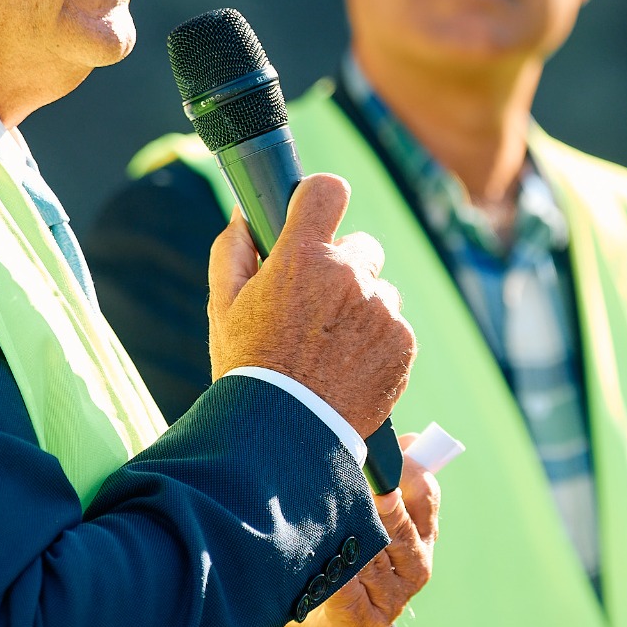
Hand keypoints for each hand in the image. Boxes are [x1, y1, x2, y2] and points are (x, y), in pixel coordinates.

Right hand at [207, 173, 413, 435]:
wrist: (284, 435)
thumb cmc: (248, 368)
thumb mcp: (223, 307)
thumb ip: (233, 251)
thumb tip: (243, 214)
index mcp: (302, 258)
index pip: (327, 191)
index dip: (320, 198)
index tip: (314, 214)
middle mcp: (349, 276)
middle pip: (360, 247)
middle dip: (342, 268)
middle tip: (316, 306)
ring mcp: (381, 310)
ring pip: (379, 290)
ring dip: (362, 308)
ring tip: (330, 347)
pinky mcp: (403, 343)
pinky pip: (395, 326)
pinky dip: (378, 341)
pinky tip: (348, 366)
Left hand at [279, 458, 440, 626]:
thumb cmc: (356, 561)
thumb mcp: (379, 522)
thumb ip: (391, 480)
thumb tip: (407, 436)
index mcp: (425, 534)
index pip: (426, 492)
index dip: (404, 467)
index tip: (380, 449)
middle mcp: (417, 564)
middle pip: (398, 521)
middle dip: (372, 498)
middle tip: (351, 477)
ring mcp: (393, 594)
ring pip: (369, 551)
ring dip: (345, 532)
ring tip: (325, 514)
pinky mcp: (366, 618)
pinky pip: (345, 584)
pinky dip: (331, 568)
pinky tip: (316, 555)